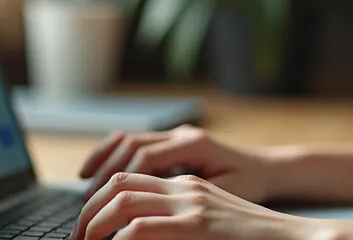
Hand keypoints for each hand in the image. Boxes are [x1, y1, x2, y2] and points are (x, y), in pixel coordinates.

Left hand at [69, 172, 318, 239]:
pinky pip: (140, 228)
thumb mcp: (212, 225)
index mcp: (188, 185)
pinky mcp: (197, 225)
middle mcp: (186, 186)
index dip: (98, 198)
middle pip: (119, 182)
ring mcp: (192, 203)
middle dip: (87, 211)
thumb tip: (136, 237)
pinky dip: (118, 239)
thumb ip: (178, 227)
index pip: (130, 177)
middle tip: (77, 239)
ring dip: (94, 224)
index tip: (85, 227)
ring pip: (123, 200)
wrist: (299, 239)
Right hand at [78, 126, 276, 201]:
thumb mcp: (226, 196)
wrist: (270, 168)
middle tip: (85, 206)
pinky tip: (95, 172)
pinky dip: (111, 153)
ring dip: (102, 161)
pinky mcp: (172, 142)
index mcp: (195, 145)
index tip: (103, 211)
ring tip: (82, 187)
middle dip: (104, 176)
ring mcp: (176, 135)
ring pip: (128, 139)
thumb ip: (192, 200)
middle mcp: (182, 135)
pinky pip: (134, 141)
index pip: (145, 159)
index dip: (119, 185)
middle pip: (130, 147)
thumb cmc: (252, 185)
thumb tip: (149, 217)